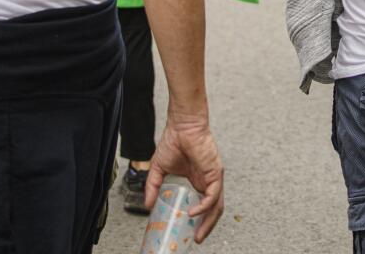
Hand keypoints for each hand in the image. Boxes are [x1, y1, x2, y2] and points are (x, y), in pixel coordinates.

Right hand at [146, 112, 223, 242]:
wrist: (181, 125)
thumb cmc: (174, 141)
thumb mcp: (159, 168)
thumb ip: (153, 187)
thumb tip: (147, 204)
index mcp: (199, 180)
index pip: (204, 205)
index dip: (199, 220)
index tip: (190, 231)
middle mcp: (208, 181)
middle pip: (213, 210)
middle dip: (205, 227)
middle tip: (196, 239)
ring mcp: (213, 178)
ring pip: (216, 206)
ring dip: (208, 222)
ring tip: (198, 233)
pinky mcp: (215, 173)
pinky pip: (213, 195)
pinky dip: (204, 206)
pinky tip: (193, 212)